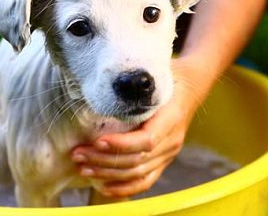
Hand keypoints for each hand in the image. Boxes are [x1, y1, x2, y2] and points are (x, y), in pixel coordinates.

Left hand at [71, 57, 212, 196]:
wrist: (189, 89)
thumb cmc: (165, 79)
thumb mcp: (152, 79)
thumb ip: (132, 89)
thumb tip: (102, 88)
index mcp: (171, 118)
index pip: (146, 141)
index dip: (120, 145)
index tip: (97, 141)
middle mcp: (172, 141)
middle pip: (137, 160)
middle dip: (104, 160)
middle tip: (78, 154)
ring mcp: (168, 154)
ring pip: (137, 173)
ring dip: (107, 173)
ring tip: (82, 167)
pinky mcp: (163, 162)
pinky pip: (144, 181)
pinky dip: (124, 188)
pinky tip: (103, 188)